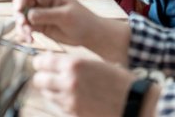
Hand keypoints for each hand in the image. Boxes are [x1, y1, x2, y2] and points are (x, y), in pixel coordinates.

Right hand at [14, 0, 100, 46]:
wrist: (89, 35)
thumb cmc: (82, 20)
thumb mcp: (65, 16)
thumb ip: (46, 15)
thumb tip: (28, 15)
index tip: (19, 10)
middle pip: (20, 1)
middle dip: (19, 14)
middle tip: (24, 26)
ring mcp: (38, 12)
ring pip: (21, 16)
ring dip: (21, 26)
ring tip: (29, 37)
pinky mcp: (38, 24)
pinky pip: (25, 27)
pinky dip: (25, 33)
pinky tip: (30, 40)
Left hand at [31, 55, 147, 116]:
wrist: (134, 101)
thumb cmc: (117, 80)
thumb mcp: (94, 63)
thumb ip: (72, 64)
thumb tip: (52, 63)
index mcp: (74, 64)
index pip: (42, 62)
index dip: (40, 63)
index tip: (41, 64)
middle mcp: (68, 81)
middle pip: (39, 80)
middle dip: (42, 78)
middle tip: (47, 77)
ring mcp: (70, 100)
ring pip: (47, 94)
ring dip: (51, 91)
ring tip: (61, 88)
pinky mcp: (74, 113)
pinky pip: (58, 106)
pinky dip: (60, 102)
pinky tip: (71, 98)